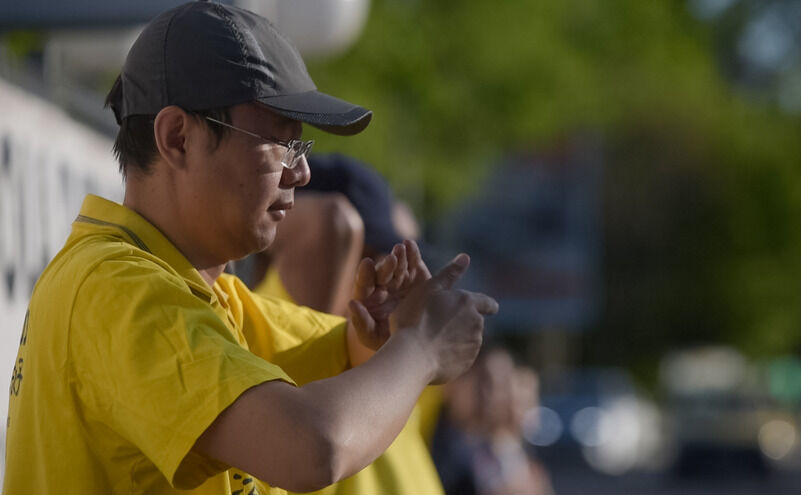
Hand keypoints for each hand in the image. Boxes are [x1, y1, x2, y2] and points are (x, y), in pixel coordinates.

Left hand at [349, 240, 429, 350]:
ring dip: (399, 256)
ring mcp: (399, 280)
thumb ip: (361, 323)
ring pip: (397, 265)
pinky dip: (412, 253)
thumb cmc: (385, 341)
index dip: (365, 274)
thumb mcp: (371, 337)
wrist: (412, 341)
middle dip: (386, 266)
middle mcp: (382, 286)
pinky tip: (410, 244)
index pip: (364, 285)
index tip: (367, 264)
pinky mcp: (416, 276)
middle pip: (382, 273)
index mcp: (368, 299)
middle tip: (391, 259)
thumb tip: (351, 304)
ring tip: (401, 248)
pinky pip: (413, 263)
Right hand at [391, 253, 498, 383]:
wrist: (411, 355)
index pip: (488, 303)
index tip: (488, 308)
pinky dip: (452, 355)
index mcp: (468, 303)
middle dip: (463, 323)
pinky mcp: (466, 364)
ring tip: (433, 340)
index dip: (487, 305)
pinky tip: (434, 354)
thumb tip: (465, 256)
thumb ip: (450, 273)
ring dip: (457, 339)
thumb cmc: (416, 318)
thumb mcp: (429, 288)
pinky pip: (461, 357)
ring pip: (468, 340)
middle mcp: (476, 324)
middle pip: (475, 323)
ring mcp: (473, 346)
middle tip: (440, 325)